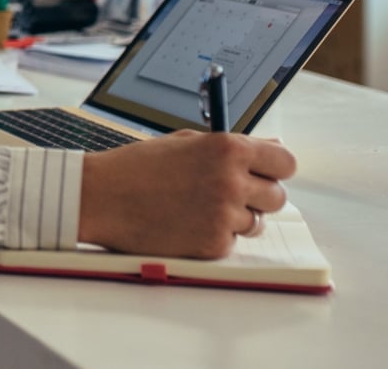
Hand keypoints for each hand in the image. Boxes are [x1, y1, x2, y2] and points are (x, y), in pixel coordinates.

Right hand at [77, 131, 294, 258]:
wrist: (101, 197)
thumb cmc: (137, 167)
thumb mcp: (186, 142)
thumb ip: (231, 146)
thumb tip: (272, 147)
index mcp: (228, 148)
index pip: (286, 162)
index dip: (275, 169)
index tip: (264, 173)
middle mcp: (232, 181)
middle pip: (277, 196)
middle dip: (257, 196)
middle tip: (228, 194)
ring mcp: (224, 215)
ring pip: (256, 223)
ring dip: (235, 218)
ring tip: (198, 209)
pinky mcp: (213, 245)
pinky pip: (231, 243)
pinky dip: (213, 237)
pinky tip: (186, 224)